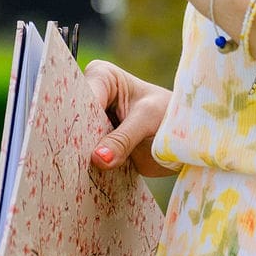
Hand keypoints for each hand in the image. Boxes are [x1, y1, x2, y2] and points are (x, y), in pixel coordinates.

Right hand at [84, 59, 176, 177]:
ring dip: (77, 157)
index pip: (81, 98)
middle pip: (72, 119)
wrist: (184, 137)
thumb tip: (98, 158)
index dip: (76, 119)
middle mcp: (92, 97)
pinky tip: (84, 178)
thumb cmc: (170, 115)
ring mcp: (91, 123)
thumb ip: (124, 138)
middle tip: (73, 162)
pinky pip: (83, 157)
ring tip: (78, 173)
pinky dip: (85, 168)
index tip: (76, 141)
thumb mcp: (149, 120)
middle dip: (73, 140)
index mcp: (103, 77)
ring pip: (74, 140)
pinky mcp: (94, 144)